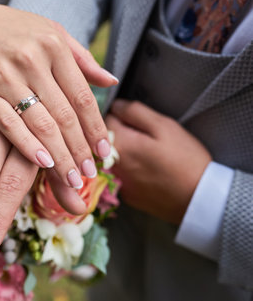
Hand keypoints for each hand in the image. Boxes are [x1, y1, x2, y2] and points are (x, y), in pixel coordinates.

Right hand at [0, 0, 117, 190]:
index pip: (82, 96)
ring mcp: (5, 78)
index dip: (95, 128)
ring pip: (40, 124)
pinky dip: (27, 145)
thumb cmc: (10, 30)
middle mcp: (32, 61)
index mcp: (53, 46)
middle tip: (89, 174)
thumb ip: (81, 57)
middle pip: (64, 115)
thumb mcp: (50, 32)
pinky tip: (43, 163)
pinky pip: (9, 124)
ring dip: (59, 155)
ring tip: (71, 178)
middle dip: (80, 149)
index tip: (103, 152)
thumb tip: (111, 81)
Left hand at [106, 100, 211, 223]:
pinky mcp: (123, 194)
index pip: (105, 118)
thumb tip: (116, 105)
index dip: (122, 116)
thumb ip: (134, 112)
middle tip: (145, 139)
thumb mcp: (163, 126)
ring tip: (147, 156)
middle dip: (120, 134)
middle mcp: (110, 164)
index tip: (138, 123)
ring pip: (110, 157)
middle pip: (104, 139)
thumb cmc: (185, 158)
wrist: (199, 198)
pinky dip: (128, 169)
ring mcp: (116, 182)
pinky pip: (118, 174)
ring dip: (123, 152)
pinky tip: (147, 171)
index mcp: (119, 143)